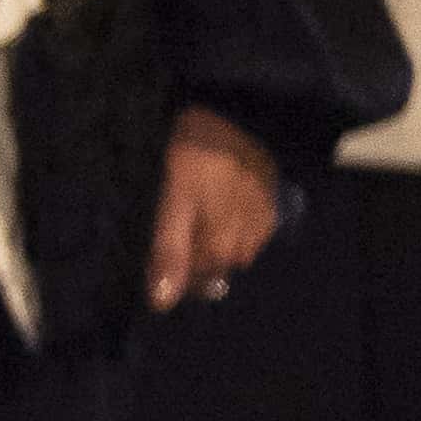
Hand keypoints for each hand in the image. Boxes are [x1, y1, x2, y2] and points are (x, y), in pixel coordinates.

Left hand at [146, 107, 282, 311]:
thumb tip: (162, 304)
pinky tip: (215, 203)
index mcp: (219, 253)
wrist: (239, 117)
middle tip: (168, 225)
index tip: (152, 252)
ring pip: (227, 251)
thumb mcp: (174, 202)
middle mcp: (244, 251)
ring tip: (191, 212)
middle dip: (189, 256)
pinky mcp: (268, 209)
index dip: (170, 273)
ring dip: (208, 240)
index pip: (190, 285)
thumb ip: (169, 253)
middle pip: (209, 269)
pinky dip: (227, 224)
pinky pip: (244, 231)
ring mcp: (260, 231)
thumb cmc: (197, 158)